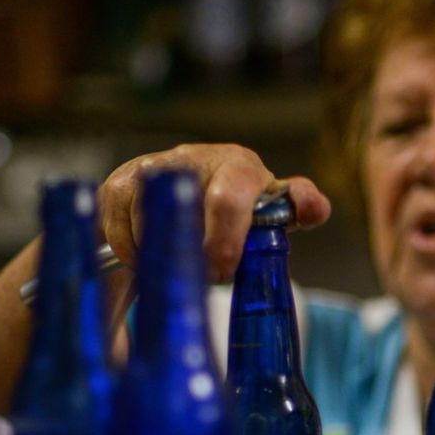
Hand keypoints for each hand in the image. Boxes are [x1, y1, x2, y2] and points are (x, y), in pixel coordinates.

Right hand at [98, 143, 331, 281]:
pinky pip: (118, 229)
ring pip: (148, 226)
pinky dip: (132, 252)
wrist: (186, 186)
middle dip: (191, 253)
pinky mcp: (118, 182)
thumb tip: (316, 209)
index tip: (222, 272)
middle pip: (182, 212)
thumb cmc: (238, 201)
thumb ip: (299, 205)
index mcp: (237, 165)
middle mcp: (192, 159)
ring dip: (164, 256)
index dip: (225, 241)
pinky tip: (151, 254)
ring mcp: (151, 168)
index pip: (230, 197)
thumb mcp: (270, 205)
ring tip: (181, 262)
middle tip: (201, 275)